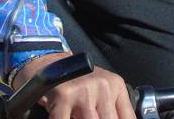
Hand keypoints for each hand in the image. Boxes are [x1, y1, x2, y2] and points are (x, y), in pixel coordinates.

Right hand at [12, 52, 135, 118]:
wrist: (46, 61)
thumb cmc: (75, 81)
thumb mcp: (100, 89)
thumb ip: (111, 107)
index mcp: (115, 85)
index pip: (127, 118)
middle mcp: (103, 86)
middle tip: (88, 118)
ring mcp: (84, 90)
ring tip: (77, 117)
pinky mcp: (64, 95)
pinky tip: (65, 118)